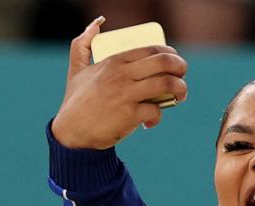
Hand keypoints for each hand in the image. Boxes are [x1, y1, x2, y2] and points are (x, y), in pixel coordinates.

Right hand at [52, 17, 189, 149]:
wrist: (71, 131)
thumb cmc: (76, 101)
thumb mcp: (76, 69)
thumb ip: (82, 44)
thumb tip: (97, 24)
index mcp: (113, 61)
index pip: (150, 49)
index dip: (169, 53)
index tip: (174, 61)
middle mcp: (121, 75)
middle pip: (163, 62)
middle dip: (180, 67)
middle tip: (182, 75)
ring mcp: (126, 94)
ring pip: (166, 84)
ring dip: (180, 89)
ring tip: (180, 96)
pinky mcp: (130, 115)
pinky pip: (156, 111)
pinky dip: (158, 116)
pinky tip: (151, 121)